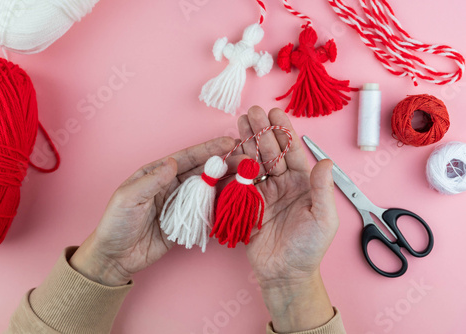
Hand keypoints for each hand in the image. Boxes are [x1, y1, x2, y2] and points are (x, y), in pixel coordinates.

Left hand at [69, 137, 234, 286]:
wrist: (115, 257)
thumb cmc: (116, 223)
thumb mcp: (128, 198)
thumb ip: (151, 181)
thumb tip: (172, 164)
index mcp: (157, 174)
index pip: (186, 159)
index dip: (207, 150)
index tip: (228, 143)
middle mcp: (172, 186)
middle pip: (203, 172)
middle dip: (224, 165)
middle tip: (246, 160)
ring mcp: (181, 206)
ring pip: (209, 190)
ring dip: (227, 184)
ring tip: (248, 177)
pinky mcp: (186, 225)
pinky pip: (207, 213)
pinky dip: (222, 207)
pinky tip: (237, 200)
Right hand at [236, 106, 338, 331]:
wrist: (285, 274)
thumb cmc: (309, 248)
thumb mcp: (323, 219)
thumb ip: (322, 189)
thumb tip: (325, 161)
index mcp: (303, 183)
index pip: (293, 151)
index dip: (284, 132)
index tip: (275, 113)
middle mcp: (284, 183)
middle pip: (271, 152)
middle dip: (261, 131)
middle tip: (251, 112)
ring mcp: (265, 192)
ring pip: (255, 162)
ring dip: (247, 142)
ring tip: (239, 123)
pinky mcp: (248, 204)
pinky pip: (241, 181)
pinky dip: (235, 165)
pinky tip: (231, 150)